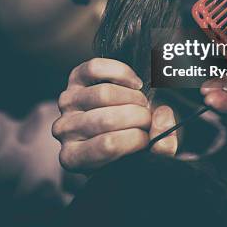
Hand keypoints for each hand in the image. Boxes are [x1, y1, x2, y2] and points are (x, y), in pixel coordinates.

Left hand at [52, 58, 177, 171]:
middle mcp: (64, 131)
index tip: (147, 139)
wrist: (120, 124)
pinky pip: (96, 68)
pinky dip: (122, 73)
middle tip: (148, 120)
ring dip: (133, 98)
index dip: (136, 139)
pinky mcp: (74, 79)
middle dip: (138, 117)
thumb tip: (160, 124)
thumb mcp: (147, 155)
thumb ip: (162, 147)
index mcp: (74, 158)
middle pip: (106, 119)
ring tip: (141, 105)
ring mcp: (67, 103)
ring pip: (104, 94)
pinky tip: (134, 84)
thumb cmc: (130, 144)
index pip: (107, 145)